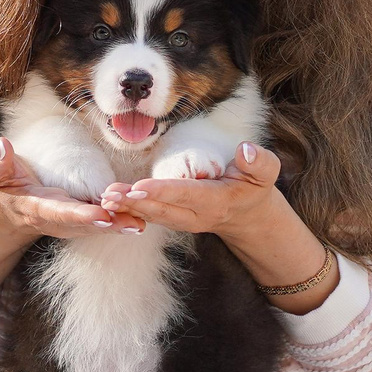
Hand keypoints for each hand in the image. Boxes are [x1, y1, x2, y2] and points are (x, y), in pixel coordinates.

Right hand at [0, 138, 145, 238]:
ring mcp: (73, 224)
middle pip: (86, 224)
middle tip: (132, 223)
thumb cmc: (5, 184)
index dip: (79, 215)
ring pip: (99, 225)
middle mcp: (58, 220)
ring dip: (121, 224)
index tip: (99, 215)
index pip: (59, 212)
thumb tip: (0, 146)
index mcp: (37, 208)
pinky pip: (106, 220)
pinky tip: (145, 217)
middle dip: (109, 224)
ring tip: (143, 222)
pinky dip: (123, 219)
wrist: (12, 208)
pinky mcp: (85, 220)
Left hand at [101, 142, 286, 238]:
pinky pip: (149, 217)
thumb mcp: (266, 173)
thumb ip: (259, 162)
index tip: (140, 187)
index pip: (186, 194)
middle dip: (135, 204)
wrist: (249, 216)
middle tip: (110, 195)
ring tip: (104, 199)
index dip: (163, 191)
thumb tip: (245, 150)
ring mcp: (183, 221)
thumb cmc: (254, 187)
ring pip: (152, 216)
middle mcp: (197, 215)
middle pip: (163, 210)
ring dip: (128, 209)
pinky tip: (109, 204)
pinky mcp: (173, 220)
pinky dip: (129, 213)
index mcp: (218, 201)